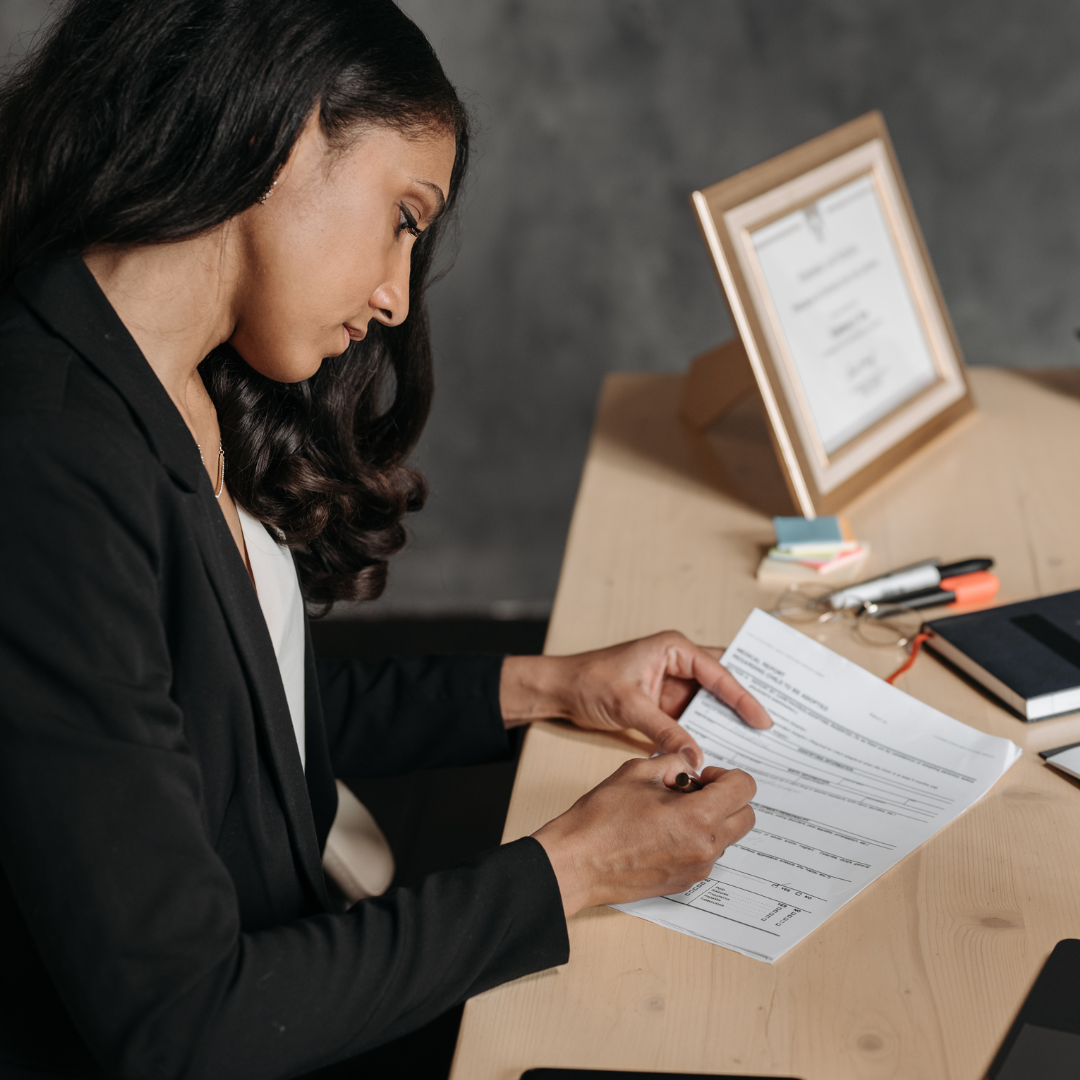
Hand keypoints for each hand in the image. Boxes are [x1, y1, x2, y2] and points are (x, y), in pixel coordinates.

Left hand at [500, 630, 771, 771]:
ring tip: (756, 744)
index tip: (763, 720)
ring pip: (710, 704)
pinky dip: (707, 732)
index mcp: (674, 648)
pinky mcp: (665, 704)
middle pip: (722, 684)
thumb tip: (694, 755)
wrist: (560, 690)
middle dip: (745, 704)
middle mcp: (678, 662)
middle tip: (775, 729)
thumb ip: (664, 730)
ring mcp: (672, 684)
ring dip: (728, 722)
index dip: (743, 697)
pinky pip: (694, 718)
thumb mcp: (629, 706)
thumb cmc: (588, 682)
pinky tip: (723, 749)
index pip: (718, 672)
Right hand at [532, 753, 756, 915]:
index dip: (724, 775)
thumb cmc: (601, 817)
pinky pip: (707, 856)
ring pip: (727, 837)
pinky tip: (662, 833)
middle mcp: (706, 847)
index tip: (700, 778)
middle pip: (746, 816)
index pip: (745, 788)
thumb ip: (674, 762)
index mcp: (699, 816)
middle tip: (691, 792)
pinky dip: (696, 840)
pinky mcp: (685, 883)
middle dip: (726, 798)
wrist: (577, 862)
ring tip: (670, 813)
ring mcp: (697, 869)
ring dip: (712, 820)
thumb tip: (690, 767)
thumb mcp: (638, 771)